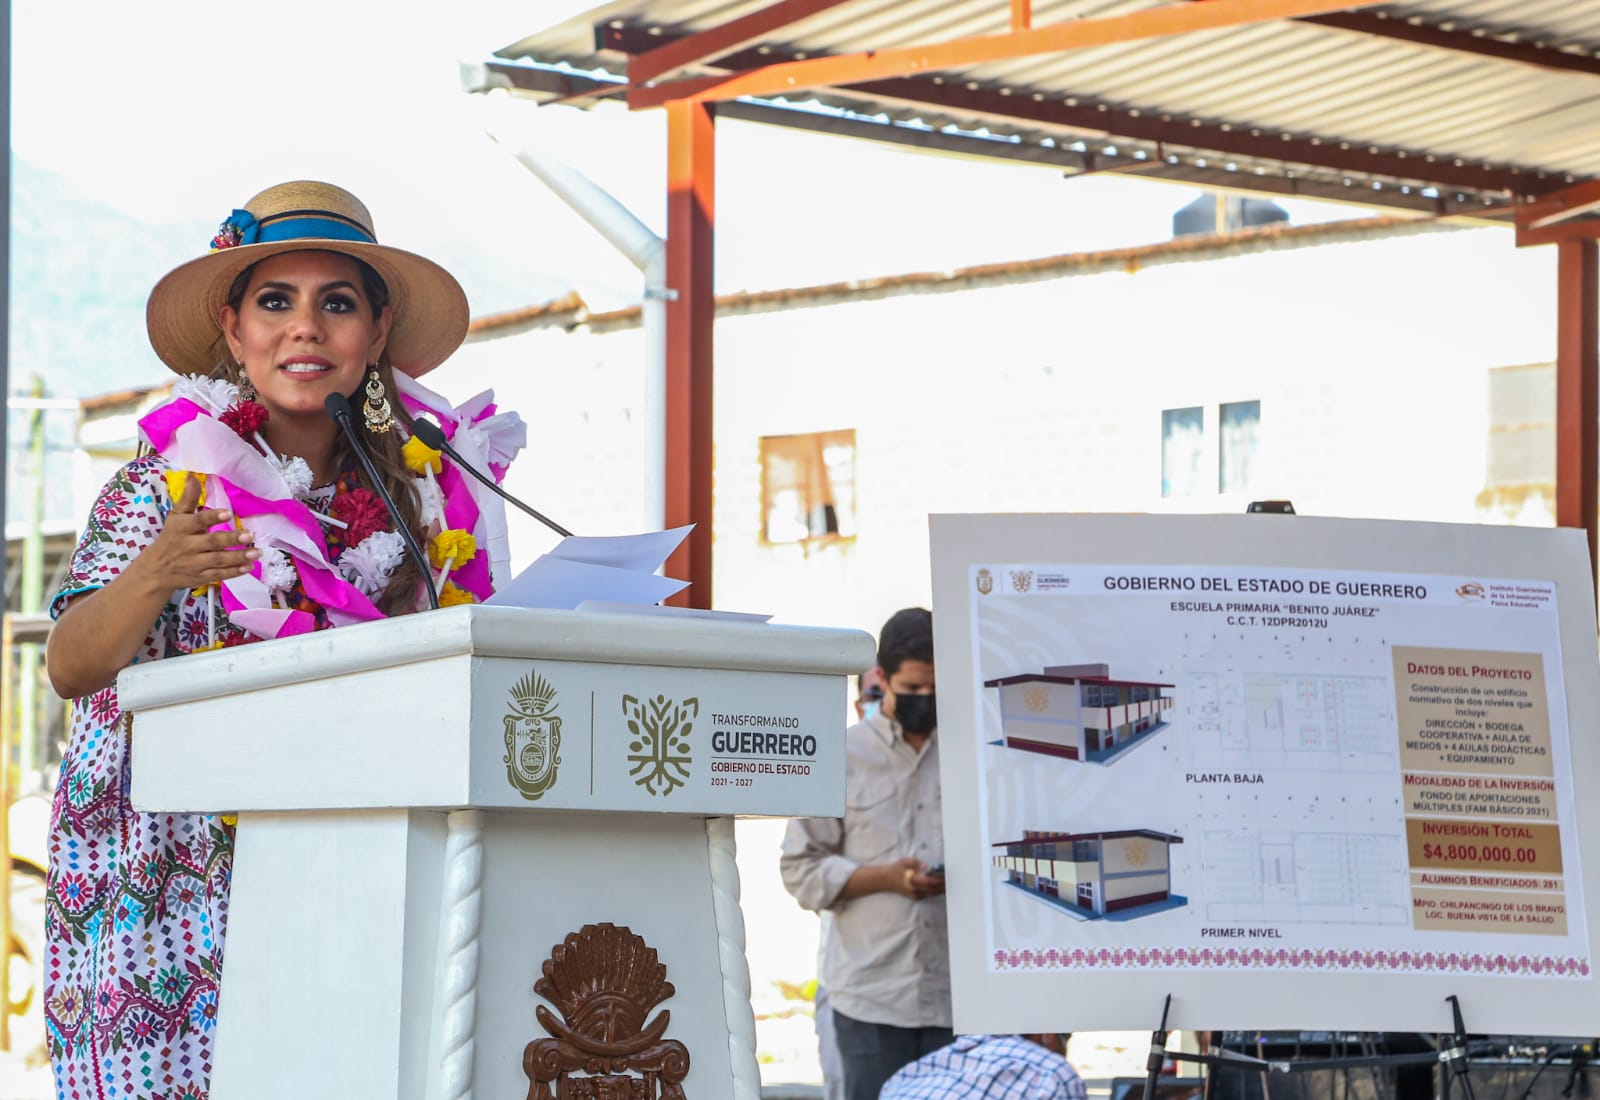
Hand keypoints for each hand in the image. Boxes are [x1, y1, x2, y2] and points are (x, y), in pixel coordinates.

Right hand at [131, 475, 258, 591]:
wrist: (156, 570)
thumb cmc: (171, 538)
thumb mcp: (177, 516)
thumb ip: (188, 498)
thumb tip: (193, 475)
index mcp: (182, 528)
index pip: (198, 521)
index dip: (213, 517)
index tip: (228, 513)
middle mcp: (189, 546)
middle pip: (212, 542)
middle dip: (231, 539)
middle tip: (249, 535)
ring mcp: (196, 563)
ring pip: (218, 560)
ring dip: (238, 556)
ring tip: (256, 552)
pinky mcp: (202, 577)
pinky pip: (219, 575)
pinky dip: (235, 572)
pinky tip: (249, 566)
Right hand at [895, 856, 946, 899]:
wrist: (887, 879)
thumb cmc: (897, 869)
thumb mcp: (904, 861)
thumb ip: (915, 862)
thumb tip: (926, 866)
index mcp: (912, 880)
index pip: (929, 881)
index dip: (938, 879)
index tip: (945, 875)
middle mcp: (914, 890)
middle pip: (933, 889)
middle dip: (943, 885)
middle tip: (950, 879)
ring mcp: (915, 895)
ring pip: (932, 893)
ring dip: (941, 889)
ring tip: (949, 883)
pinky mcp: (916, 897)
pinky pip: (928, 895)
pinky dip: (936, 891)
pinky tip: (941, 887)